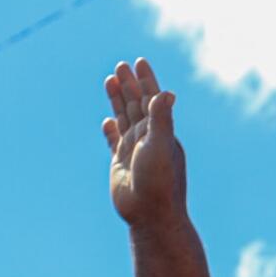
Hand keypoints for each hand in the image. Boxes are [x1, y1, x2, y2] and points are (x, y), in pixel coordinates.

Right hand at [102, 58, 186, 223]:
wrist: (151, 215)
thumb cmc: (159, 182)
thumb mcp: (160, 146)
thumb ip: (161, 119)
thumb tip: (167, 93)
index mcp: (160, 131)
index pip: (152, 99)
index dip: (146, 80)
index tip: (139, 62)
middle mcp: (148, 138)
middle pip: (136, 105)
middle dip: (129, 84)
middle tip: (120, 65)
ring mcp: (134, 150)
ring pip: (124, 119)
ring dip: (118, 100)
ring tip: (110, 80)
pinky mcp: (121, 164)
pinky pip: (114, 142)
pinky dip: (111, 130)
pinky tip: (107, 122)